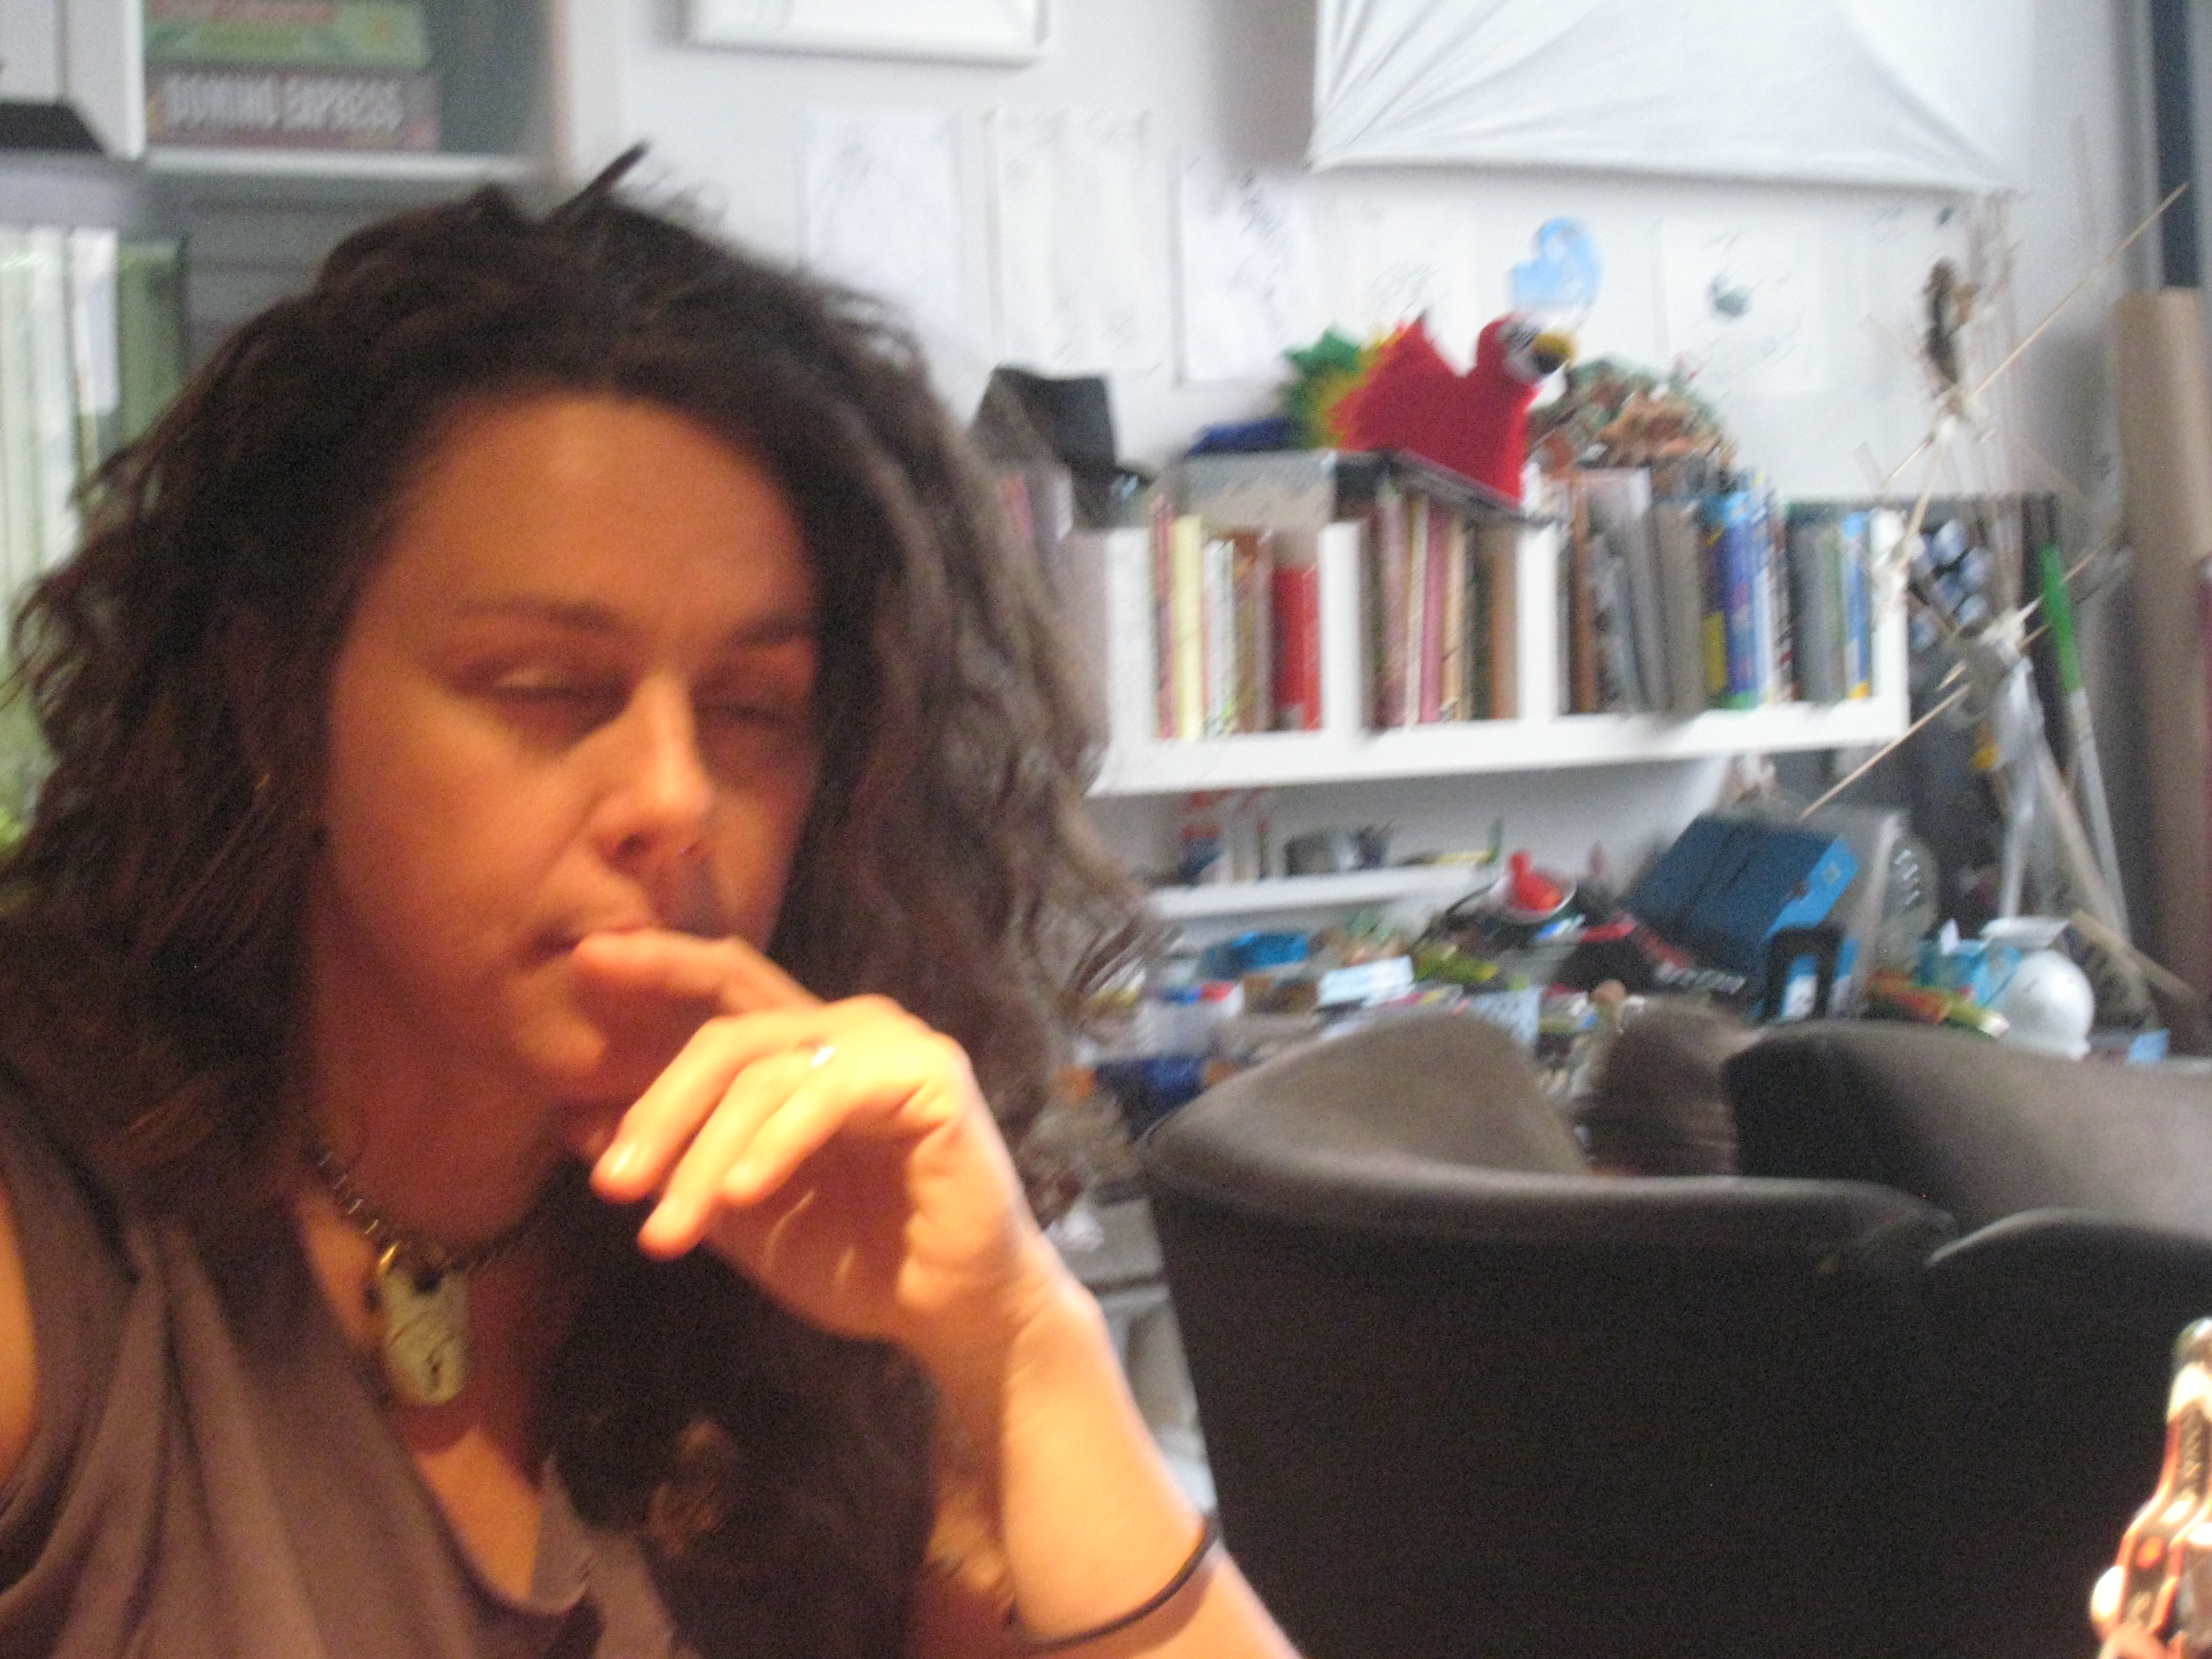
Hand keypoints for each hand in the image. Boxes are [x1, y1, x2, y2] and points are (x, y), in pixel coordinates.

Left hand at [573, 929, 1061, 1367]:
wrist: (953, 1311)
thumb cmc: (856, 1258)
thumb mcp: (738, 1214)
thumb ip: (673, 1165)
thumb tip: (572, 1120)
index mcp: (802, 1048)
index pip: (725, 984)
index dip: (660, 964)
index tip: (583, 961)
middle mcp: (846, 1029)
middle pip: (729, 1031)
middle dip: (659, 1103)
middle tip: (610, 1181)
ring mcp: (892, 1045)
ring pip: (766, 1072)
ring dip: (703, 1152)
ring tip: (665, 1230)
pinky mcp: (929, 1076)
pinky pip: (828, 1094)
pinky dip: (774, 1143)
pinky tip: (740, 1193)